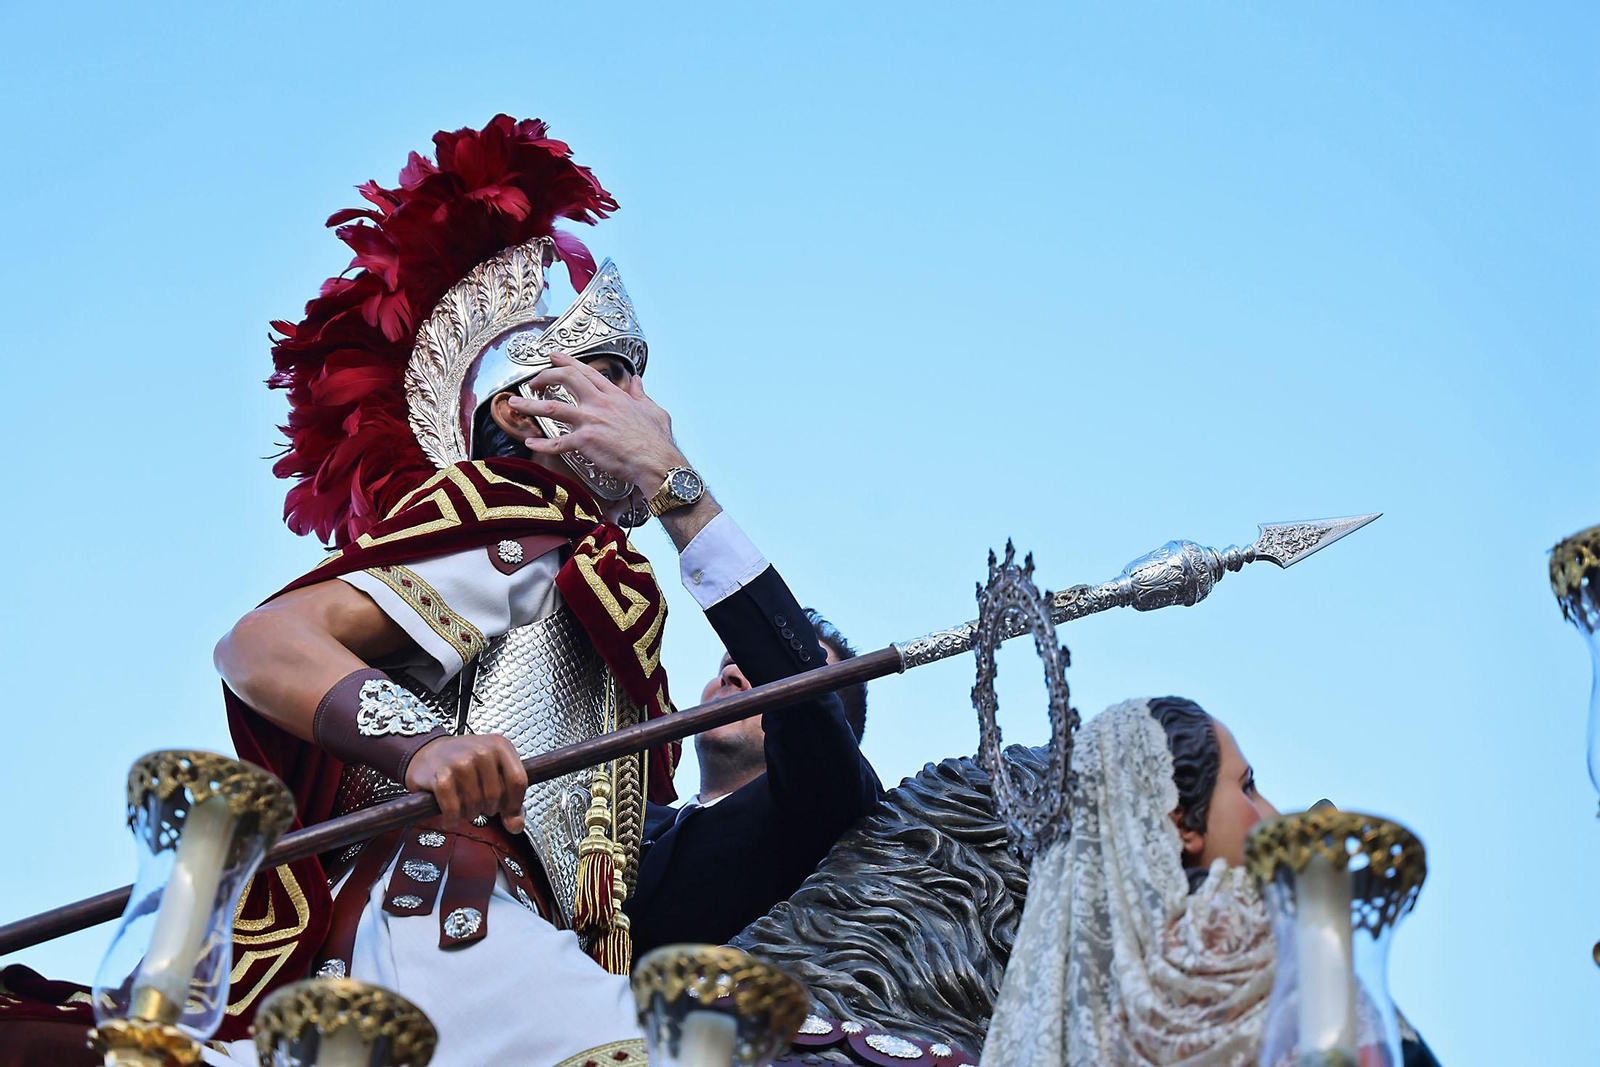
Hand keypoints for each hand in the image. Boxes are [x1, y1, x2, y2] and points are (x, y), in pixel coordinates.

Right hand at [403, 735, 528, 832]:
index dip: (514, 803)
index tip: (507, 811)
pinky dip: (451, 818)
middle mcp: (482, 750)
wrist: (428, 753)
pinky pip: (453, 808)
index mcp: (500, 746)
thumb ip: (510, 801)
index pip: (518, 781)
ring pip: (475, 803)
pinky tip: (450, 817)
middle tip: (477, 804)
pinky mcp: (440, 775)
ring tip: (463, 806)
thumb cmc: (464, 763)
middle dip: (487, 809)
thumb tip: (516, 826)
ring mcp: (460, 761)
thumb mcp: (494, 774)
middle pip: (496, 796)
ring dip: (468, 814)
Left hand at [511, 352, 684, 489]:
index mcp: (614, 395)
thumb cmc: (656, 440)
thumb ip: (641, 394)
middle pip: (566, 379)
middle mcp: (599, 403)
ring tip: (513, 403)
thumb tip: (637, 381)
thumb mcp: (653, 410)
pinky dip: (541, 444)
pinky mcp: (585, 441)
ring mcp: (590, 421)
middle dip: (545, 376)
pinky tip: (530, 443)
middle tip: (533, 381)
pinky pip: (556, 443)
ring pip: (552, 407)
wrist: (656, 462)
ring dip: (529, 404)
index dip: (567, 361)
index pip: (586, 372)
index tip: (553, 356)